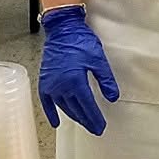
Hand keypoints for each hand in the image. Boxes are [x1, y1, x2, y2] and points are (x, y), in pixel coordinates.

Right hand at [38, 4, 118, 134]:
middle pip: (75, 110)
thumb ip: (106, 81)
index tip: (101, 127)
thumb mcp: (99, 60)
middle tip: (95, 129)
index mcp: (75, 82)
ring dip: (74, 117)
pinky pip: (46, 102)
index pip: (87, 107)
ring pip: (64, 107)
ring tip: (83, 123)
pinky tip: (56, 122)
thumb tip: (113, 97)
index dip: (95, 118)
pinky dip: (51, 113)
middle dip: (86, 120)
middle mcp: (61, 87)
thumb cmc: (80, 41)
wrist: (62, 30)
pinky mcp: (44, 82)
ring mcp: (51, 85)